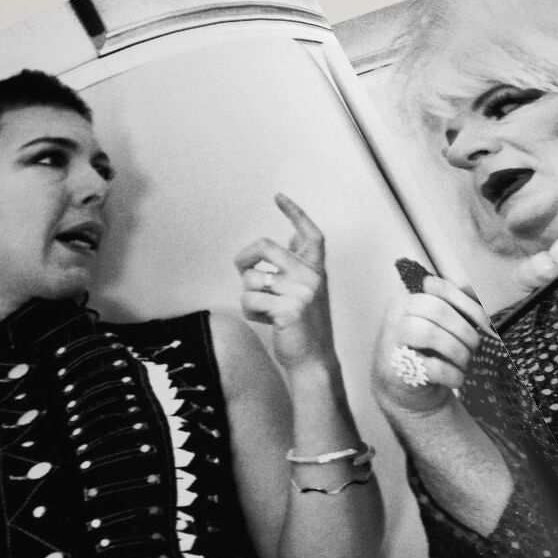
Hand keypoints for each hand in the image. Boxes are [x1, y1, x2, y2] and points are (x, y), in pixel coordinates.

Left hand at [235, 194, 336, 374]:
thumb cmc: (305, 327)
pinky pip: (250, 300)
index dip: (295, 213)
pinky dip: (251, 312)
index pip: (310, 235)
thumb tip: (288, 240)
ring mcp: (300, 294)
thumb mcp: (305, 292)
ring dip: (249, 295)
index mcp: (317, 271)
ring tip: (265, 309)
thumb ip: (297, 267)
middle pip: (265, 246)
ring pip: (251, 279)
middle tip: (240, 268)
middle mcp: (311, 278)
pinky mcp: (287, 310)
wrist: (313, 360)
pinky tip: (266, 321)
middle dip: (244, 256)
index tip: (279, 197)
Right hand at [372, 275, 487, 416]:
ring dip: (458, 350)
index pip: (440, 287)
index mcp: (410, 298)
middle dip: (464, 330)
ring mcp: (392, 341)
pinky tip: (457, 377)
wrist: (406, 386)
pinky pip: (432, 367)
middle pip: (437, 309)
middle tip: (474, 346)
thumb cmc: (430, 350)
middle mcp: (396, 315)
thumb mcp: (444, 326)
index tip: (485, 321)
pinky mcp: (396, 369)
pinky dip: (453, 374)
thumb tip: (478, 291)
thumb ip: (460, 307)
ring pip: (429, 334)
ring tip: (464, 361)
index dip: (468, 303)